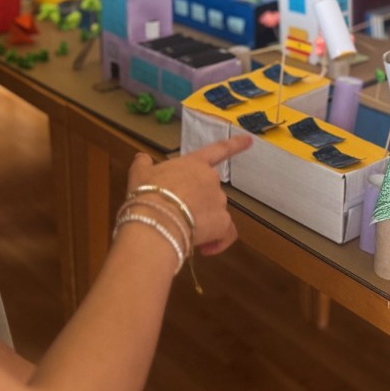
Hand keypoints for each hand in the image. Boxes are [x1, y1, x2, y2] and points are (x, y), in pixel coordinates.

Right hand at [126, 135, 250, 256]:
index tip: (250, 140)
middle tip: (178, 215)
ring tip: (183, 232)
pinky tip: (204, 250)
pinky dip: (217, 242)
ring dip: (203, 222)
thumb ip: (143, 164)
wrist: (157, 219)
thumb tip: (142, 158)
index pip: (217, 150)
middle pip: (209, 190)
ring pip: (215, 213)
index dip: (235, 144)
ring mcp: (219, 201)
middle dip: (197, 203)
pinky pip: (225, 234)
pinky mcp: (223, 223)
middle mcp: (211, 179)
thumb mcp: (139, 174)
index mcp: (194, 164)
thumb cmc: (148, 193)